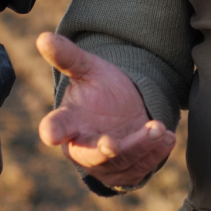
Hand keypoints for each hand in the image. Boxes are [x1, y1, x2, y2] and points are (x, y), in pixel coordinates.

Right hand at [35, 32, 175, 187]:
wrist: (127, 107)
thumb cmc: (101, 89)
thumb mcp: (88, 69)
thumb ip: (68, 56)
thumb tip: (42, 37)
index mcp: (67, 122)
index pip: (55, 127)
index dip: (52, 131)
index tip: (51, 135)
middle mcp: (81, 148)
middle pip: (89, 155)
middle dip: (102, 150)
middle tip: (113, 143)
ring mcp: (103, 164)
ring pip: (120, 162)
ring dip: (140, 147)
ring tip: (159, 128)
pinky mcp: (124, 173)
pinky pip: (138, 170)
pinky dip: (154, 156)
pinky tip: (167, 138)